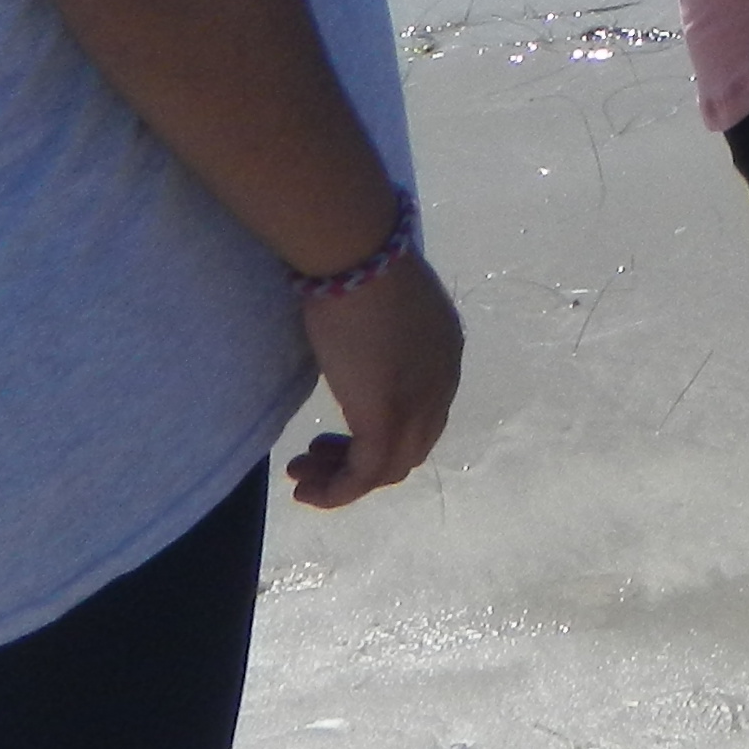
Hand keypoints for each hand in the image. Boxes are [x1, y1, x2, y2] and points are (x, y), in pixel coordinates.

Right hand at [289, 246, 463, 506]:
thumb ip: (376, 338)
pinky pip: (366, 475)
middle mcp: (441, 385)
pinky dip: (338, 492)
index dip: (382, 430)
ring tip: (303, 477)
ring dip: (345, 479)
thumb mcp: (379, 312)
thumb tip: (351, 348)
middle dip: (361, 459)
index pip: (422, 414)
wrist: (357, 256)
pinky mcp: (386, 419)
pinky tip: (308, 490)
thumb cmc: (356, 267)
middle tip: (314, 456)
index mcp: (444, 355)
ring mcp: (418, 404)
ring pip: (391, 468)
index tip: (337, 432)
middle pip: (410, 446)